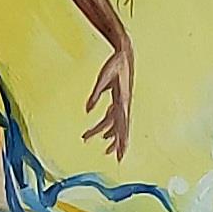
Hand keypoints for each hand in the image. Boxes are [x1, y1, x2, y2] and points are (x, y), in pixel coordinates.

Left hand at [85, 32, 133, 161]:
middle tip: (117, 158)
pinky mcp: (119, 100)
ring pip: (116, 124)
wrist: (125, 54)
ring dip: (109, 136)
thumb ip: (96, 94)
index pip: (122, 125)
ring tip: (104, 148)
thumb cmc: (116, 64)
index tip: (120, 154)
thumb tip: (87, 110)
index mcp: (123, 101)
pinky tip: (102, 134)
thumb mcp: (104, 78)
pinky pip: (114, 117)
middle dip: (119, 143)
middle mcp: (124, 105)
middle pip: (122, 128)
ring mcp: (122, 103)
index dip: (121, 140)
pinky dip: (108, 127)